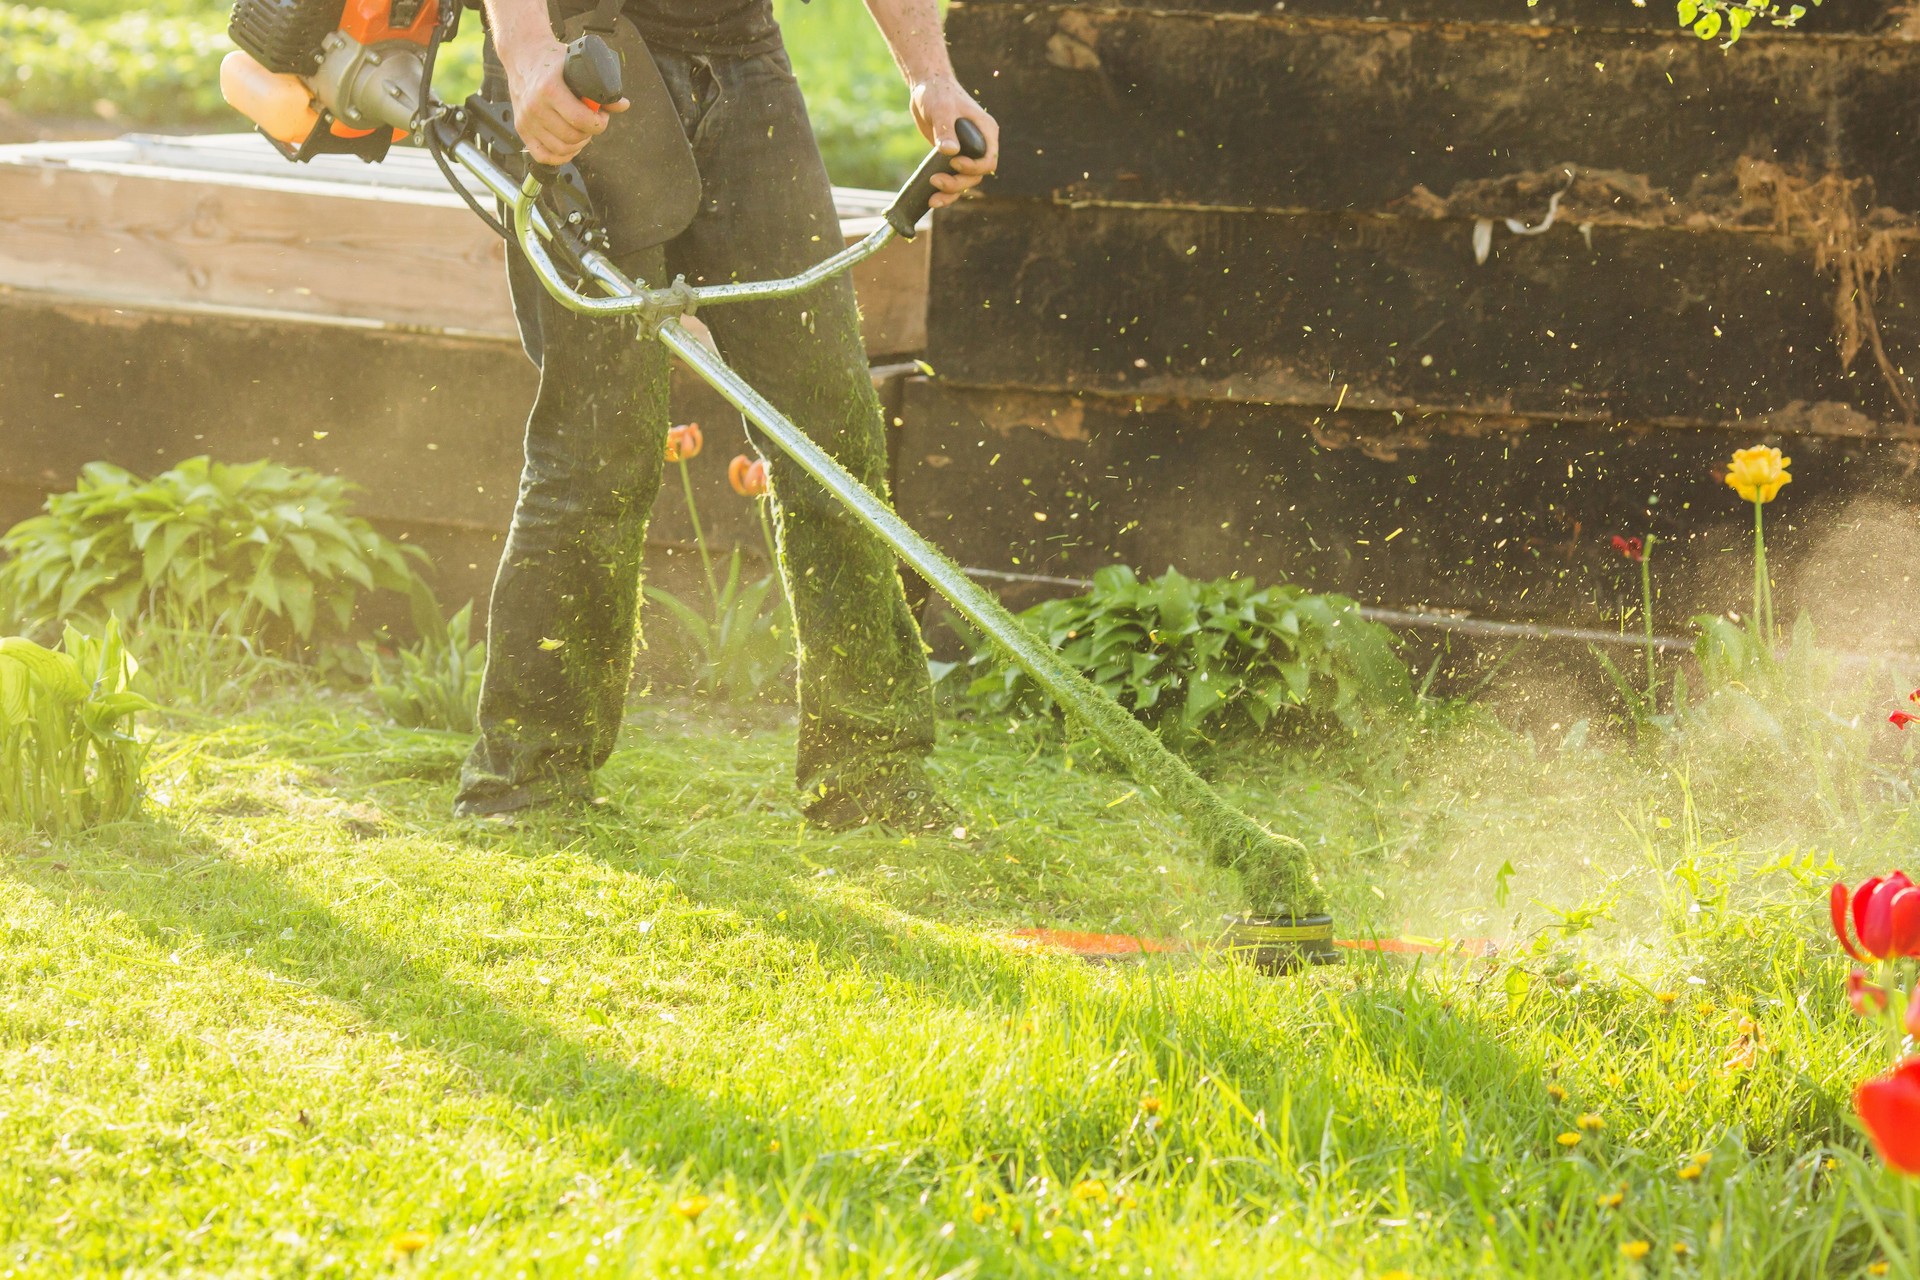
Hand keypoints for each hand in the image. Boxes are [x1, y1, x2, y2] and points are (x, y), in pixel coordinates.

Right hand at [500, 34, 627, 166]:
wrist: (523, 55)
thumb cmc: (554, 61)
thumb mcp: (578, 67)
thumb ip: (601, 88)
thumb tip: (624, 105)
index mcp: (549, 88)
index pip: (580, 119)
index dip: (599, 122)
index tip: (601, 116)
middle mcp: (534, 106)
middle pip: (571, 137)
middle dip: (589, 133)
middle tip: (592, 123)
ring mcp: (526, 119)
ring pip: (560, 149)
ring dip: (577, 145)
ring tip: (581, 131)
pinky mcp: (520, 128)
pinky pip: (543, 156)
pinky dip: (560, 156)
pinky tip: (569, 145)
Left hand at [909, 75, 998, 208]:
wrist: (926, 87)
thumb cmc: (938, 92)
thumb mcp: (941, 108)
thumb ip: (946, 129)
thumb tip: (950, 152)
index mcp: (986, 132)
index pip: (989, 159)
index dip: (974, 168)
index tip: (954, 163)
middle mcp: (979, 145)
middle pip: (976, 175)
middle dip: (958, 183)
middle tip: (936, 181)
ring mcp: (966, 152)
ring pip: (965, 182)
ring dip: (950, 193)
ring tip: (932, 199)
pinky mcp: (951, 157)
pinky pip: (952, 179)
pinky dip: (944, 191)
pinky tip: (931, 199)